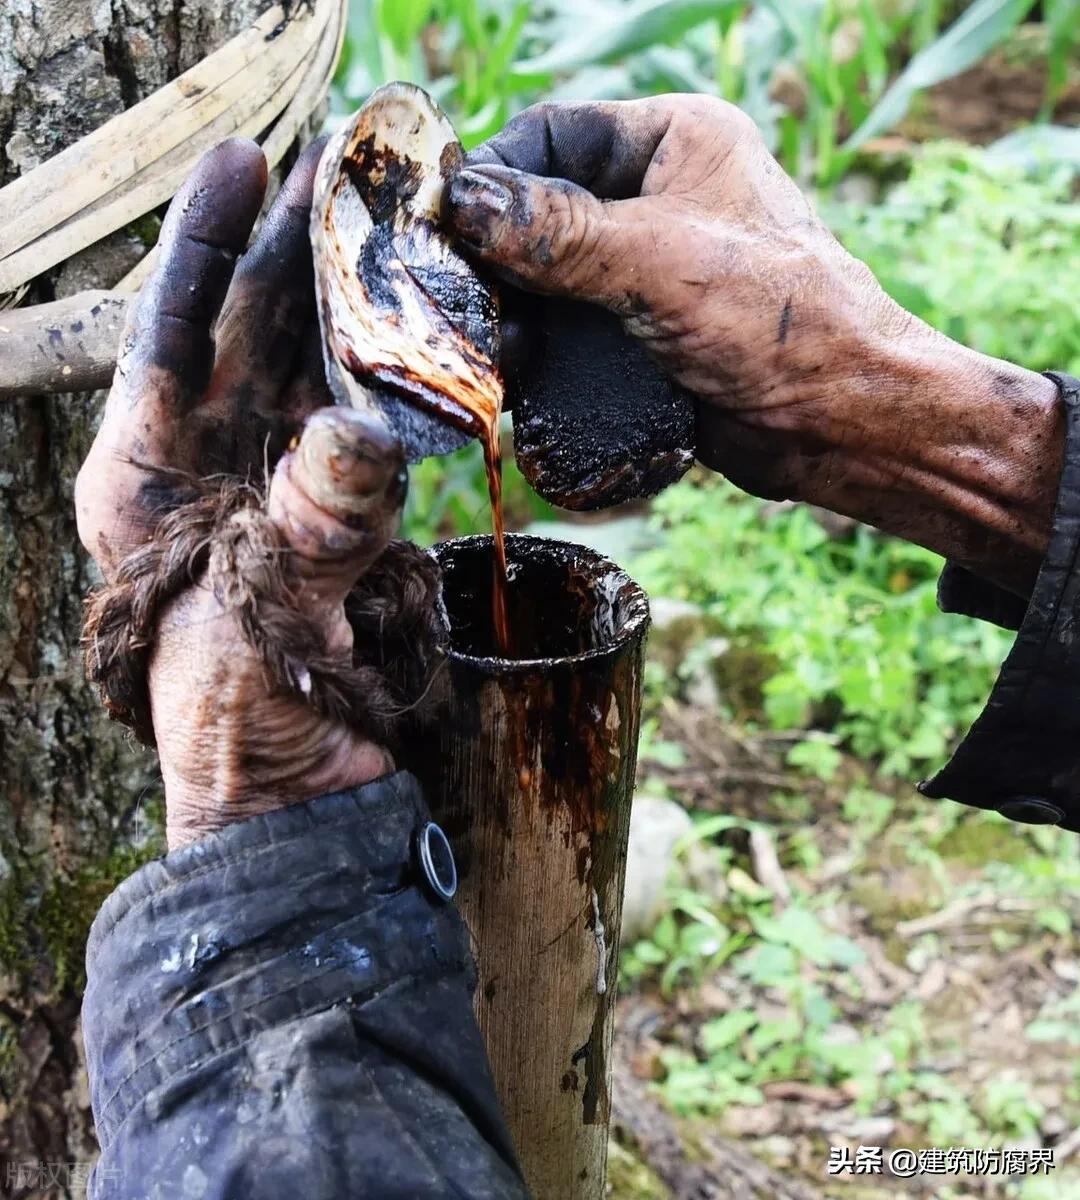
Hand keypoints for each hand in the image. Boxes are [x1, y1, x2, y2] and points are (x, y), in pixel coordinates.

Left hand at [77, 140, 422, 847]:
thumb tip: (364, 431)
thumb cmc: (238, 728)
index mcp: (144, 482)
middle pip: (250, 334)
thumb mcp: (255, 623)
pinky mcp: (344, 516)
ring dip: (352, 303)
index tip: (241, 161)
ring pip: (316, 370)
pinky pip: (371, 424)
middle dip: (291, 252)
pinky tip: (428, 327)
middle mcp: (209, 470)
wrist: (298, 801)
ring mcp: (280, 489)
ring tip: (391, 226)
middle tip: (344, 170)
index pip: (167, 336)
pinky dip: (399, 378)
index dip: (203, 244)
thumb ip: (309, 527)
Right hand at [445, 96, 1061, 595]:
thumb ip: (559, 234)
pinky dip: (540, 348)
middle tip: (461, 304)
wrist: (840, 425)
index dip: (494, 175)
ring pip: (549, 276)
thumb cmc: (779, 325)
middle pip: (541, 209)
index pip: (555, 133)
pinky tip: (517, 375)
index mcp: (677, 141)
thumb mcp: (661, 265)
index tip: (445, 226)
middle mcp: (659, 196)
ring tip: (490, 350)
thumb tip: (462, 204)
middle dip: (498, 259)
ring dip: (514, 312)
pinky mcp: (642, 332)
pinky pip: (570, 327)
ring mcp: (648, 268)